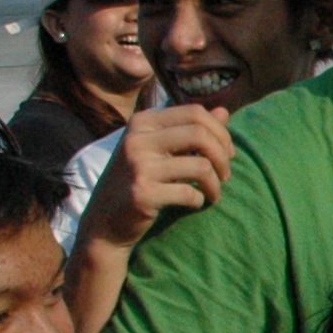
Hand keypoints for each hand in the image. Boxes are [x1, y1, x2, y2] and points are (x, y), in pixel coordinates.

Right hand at [84, 103, 231, 249]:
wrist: (104, 220)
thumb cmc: (139, 180)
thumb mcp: (160, 149)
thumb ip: (190, 130)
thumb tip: (224, 111)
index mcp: (142, 122)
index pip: (195, 112)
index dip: (221, 132)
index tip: (227, 154)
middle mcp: (137, 139)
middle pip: (201, 134)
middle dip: (223, 156)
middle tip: (225, 175)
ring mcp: (138, 166)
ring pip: (201, 165)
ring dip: (216, 184)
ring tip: (213, 192)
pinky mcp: (142, 193)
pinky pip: (190, 193)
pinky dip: (200, 200)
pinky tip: (195, 203)